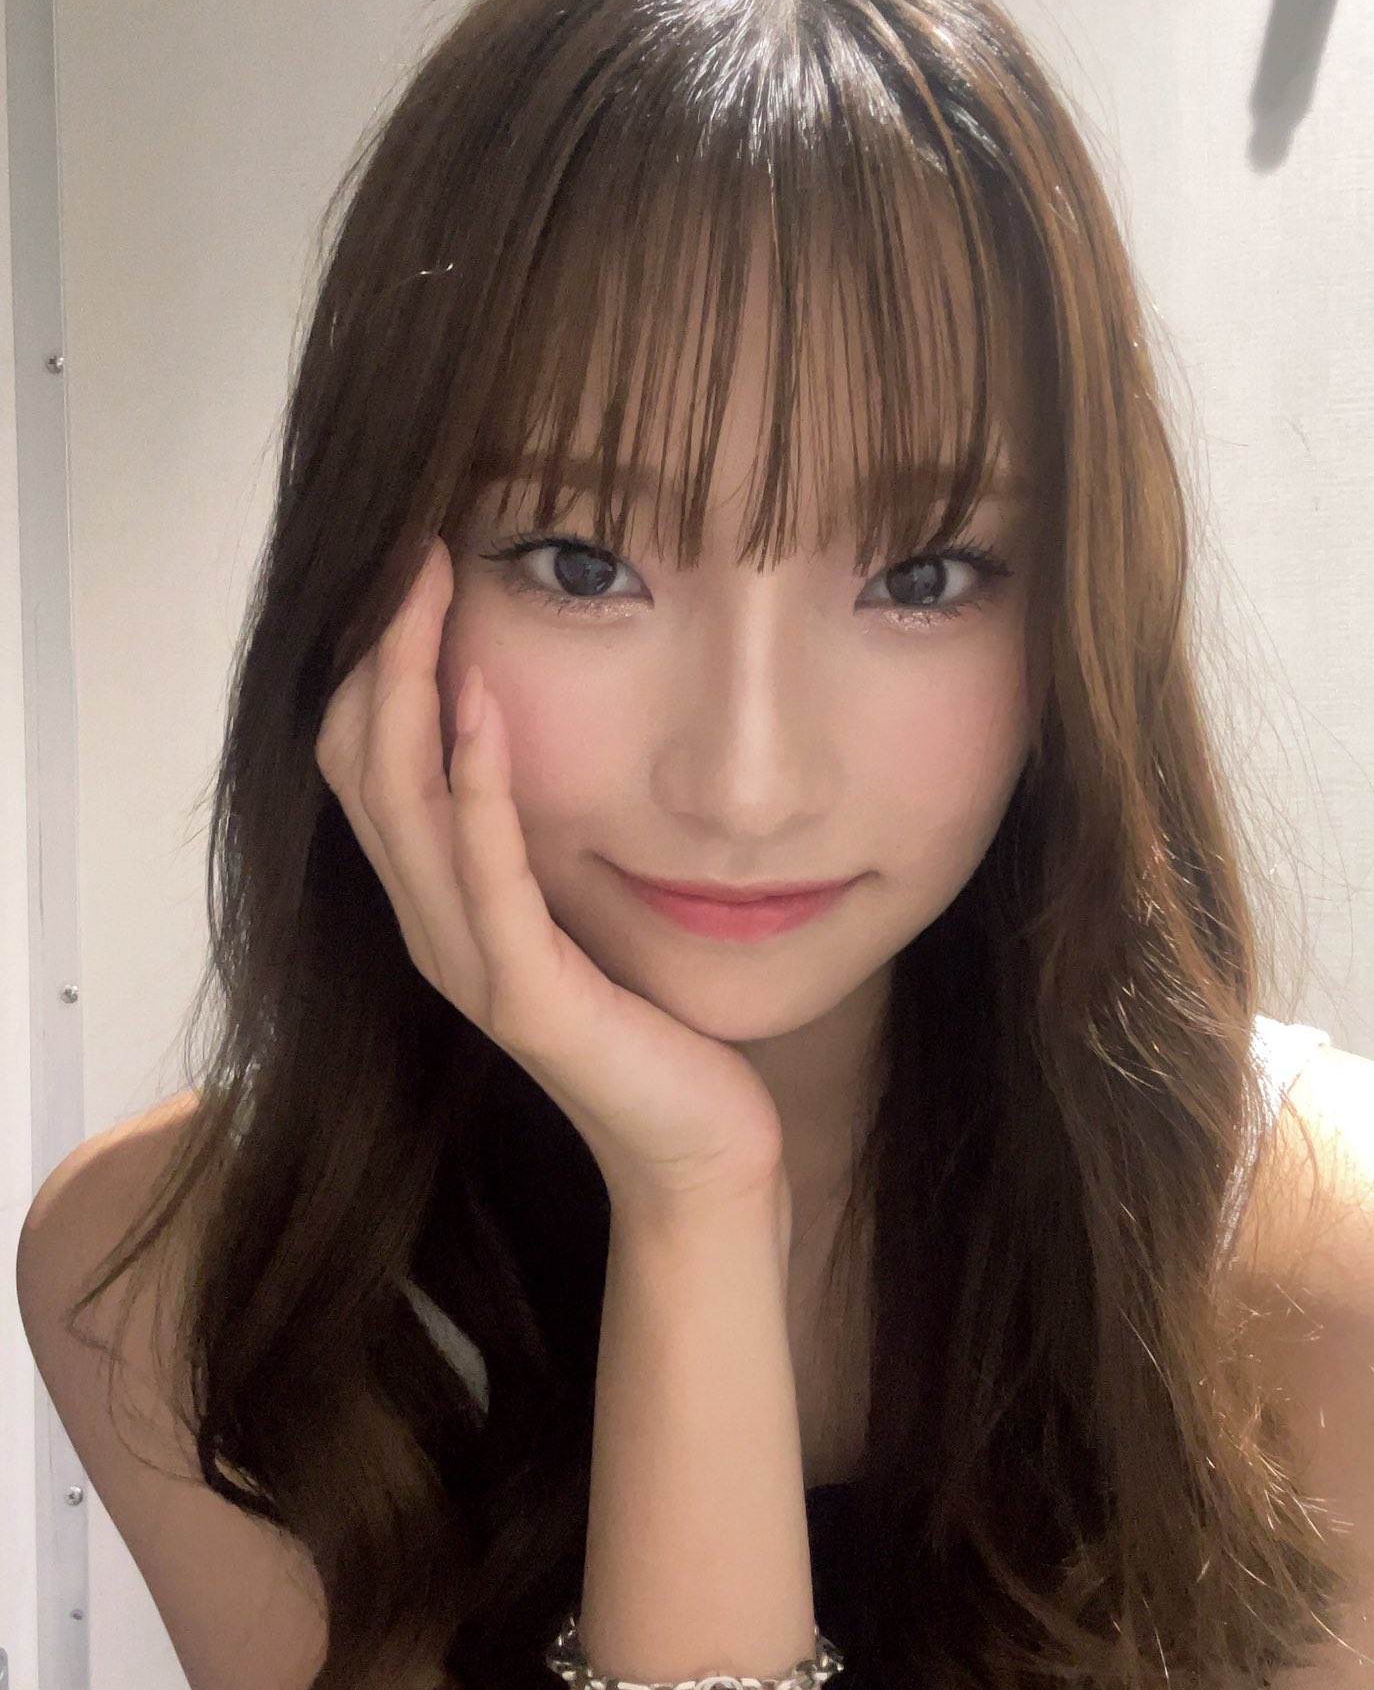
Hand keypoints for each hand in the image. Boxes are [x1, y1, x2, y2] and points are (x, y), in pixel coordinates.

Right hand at [314, 534, 789, 1217]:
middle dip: (381, 647)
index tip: (415, 558)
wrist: (698, 1145)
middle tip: (413, 544)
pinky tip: (486, 704)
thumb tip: (534, 719)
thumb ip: (540, 831)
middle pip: (359, 763)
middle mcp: (431, 926)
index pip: (366, 757)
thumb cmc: (653, 1021)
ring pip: (399, 804)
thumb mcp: (582, 901)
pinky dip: (477, 785)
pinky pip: (485, 875)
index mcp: (439, 899)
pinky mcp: (525, 995)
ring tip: (427, 590)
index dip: (376, 657)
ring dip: (409, 688)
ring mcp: (469, 963)